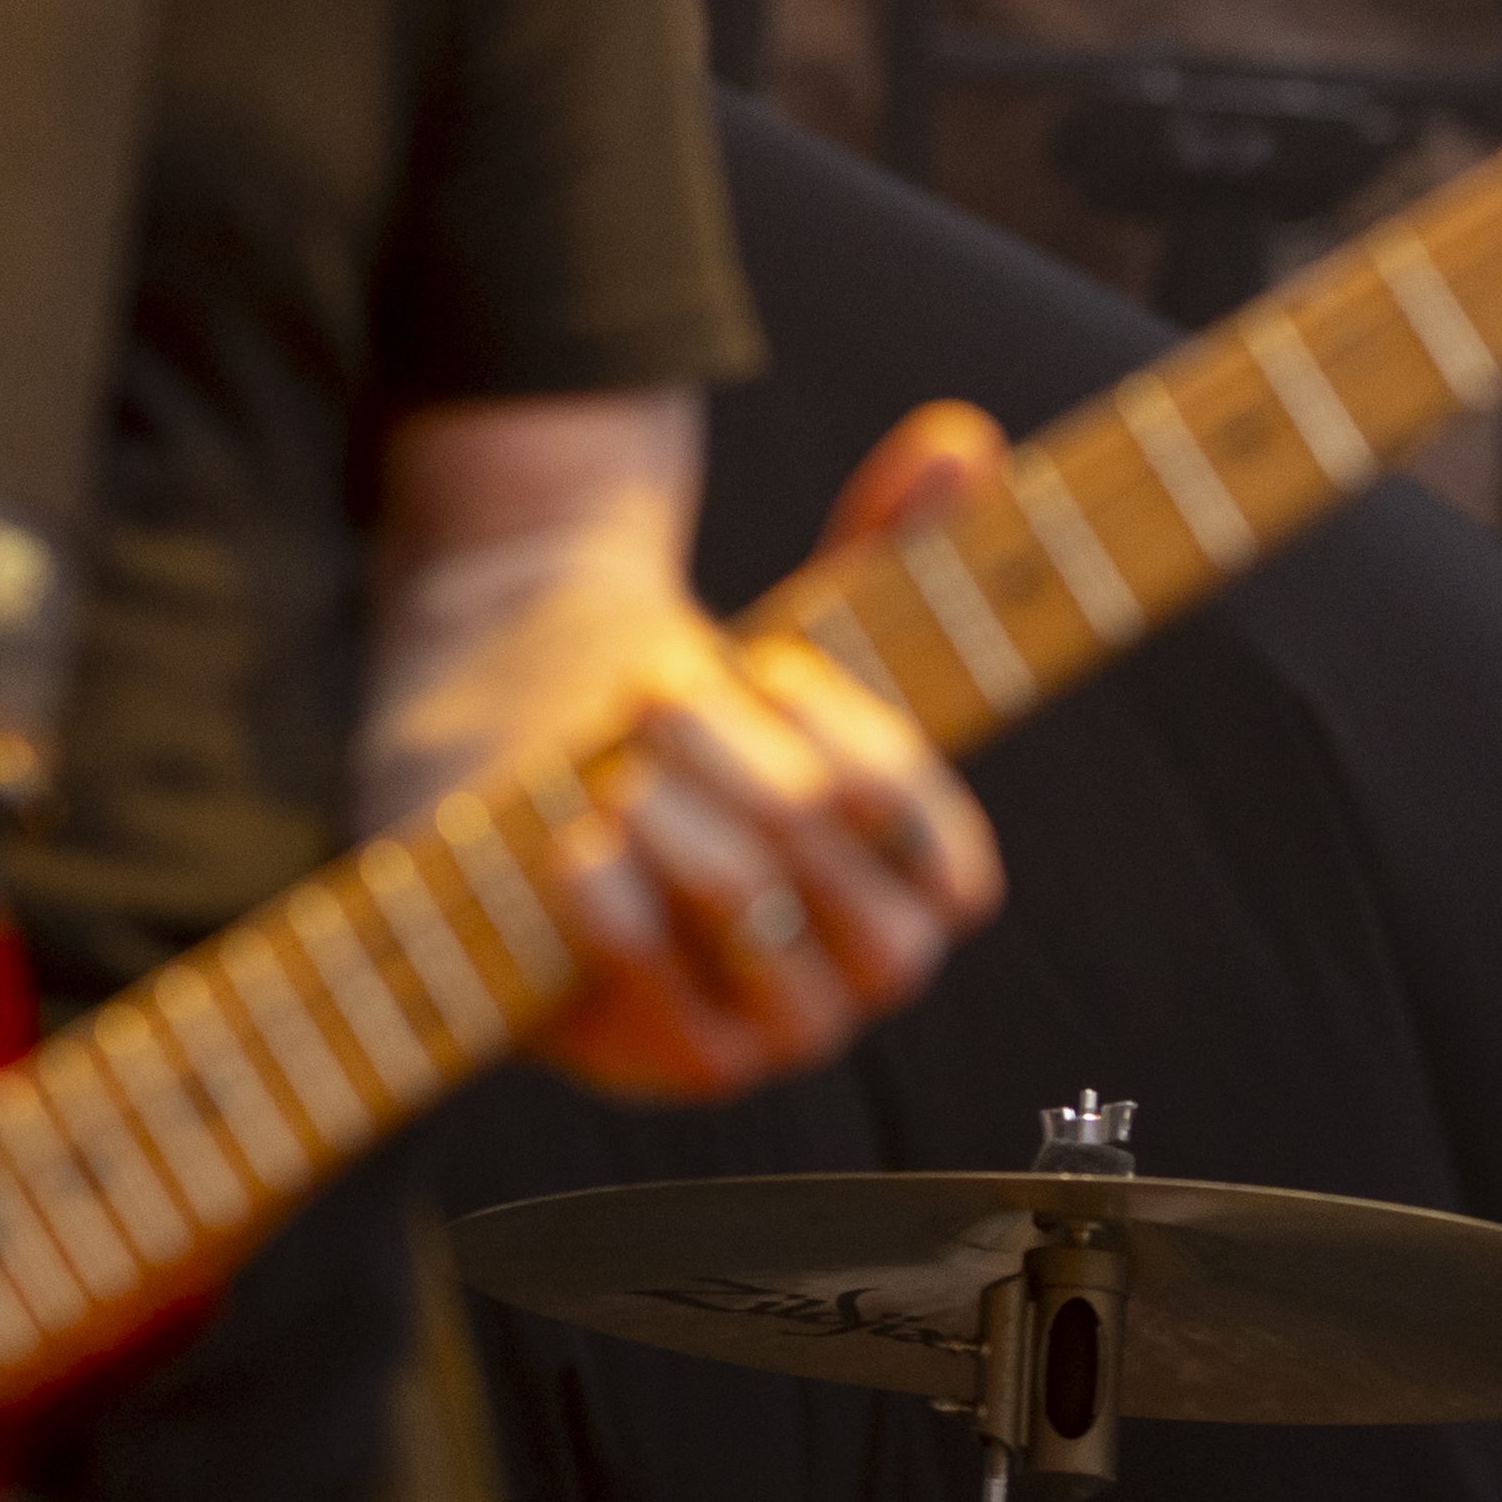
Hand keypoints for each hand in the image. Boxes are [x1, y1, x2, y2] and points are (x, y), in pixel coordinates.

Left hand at [528, 405, 1008, 1101]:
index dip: (863, 754)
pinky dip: (606, 887)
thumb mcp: (800, 640)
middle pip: (831, 852)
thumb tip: (962, 439)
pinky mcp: (673, 1061)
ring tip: (616, 762)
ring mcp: (780, 1029)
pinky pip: (652, 972)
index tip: (776, 670)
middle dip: (731, 746)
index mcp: (927, 887)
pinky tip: (576, 837)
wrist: (540, 806)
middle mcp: (872, 974)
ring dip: (667, 802)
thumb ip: (891, 551)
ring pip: (750, 902)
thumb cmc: (696, 736)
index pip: (949, 860)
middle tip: (656, 689)